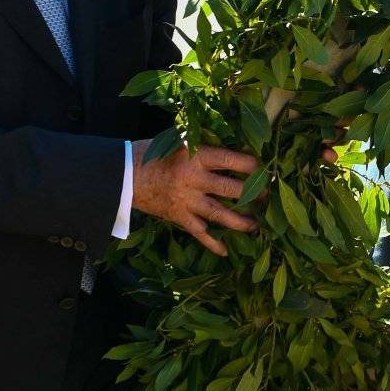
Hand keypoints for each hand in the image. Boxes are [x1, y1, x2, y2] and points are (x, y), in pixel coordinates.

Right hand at [132, 143, 259, 256]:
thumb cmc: (152, 152)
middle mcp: (194, 179)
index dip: (254, 166)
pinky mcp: (178, 217)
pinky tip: (225, 251)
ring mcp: (187, 200)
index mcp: (196, 155)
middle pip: (233, 190)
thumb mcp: (179, 139)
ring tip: (256, 225)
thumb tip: (233, 146)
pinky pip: (199, 233)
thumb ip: (203, 144)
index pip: (233, 161)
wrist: (123, 174)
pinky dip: (212, 244)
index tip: (265, 169)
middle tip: (266, 197)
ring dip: (242, 222)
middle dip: (254, 194)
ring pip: (221, 215)